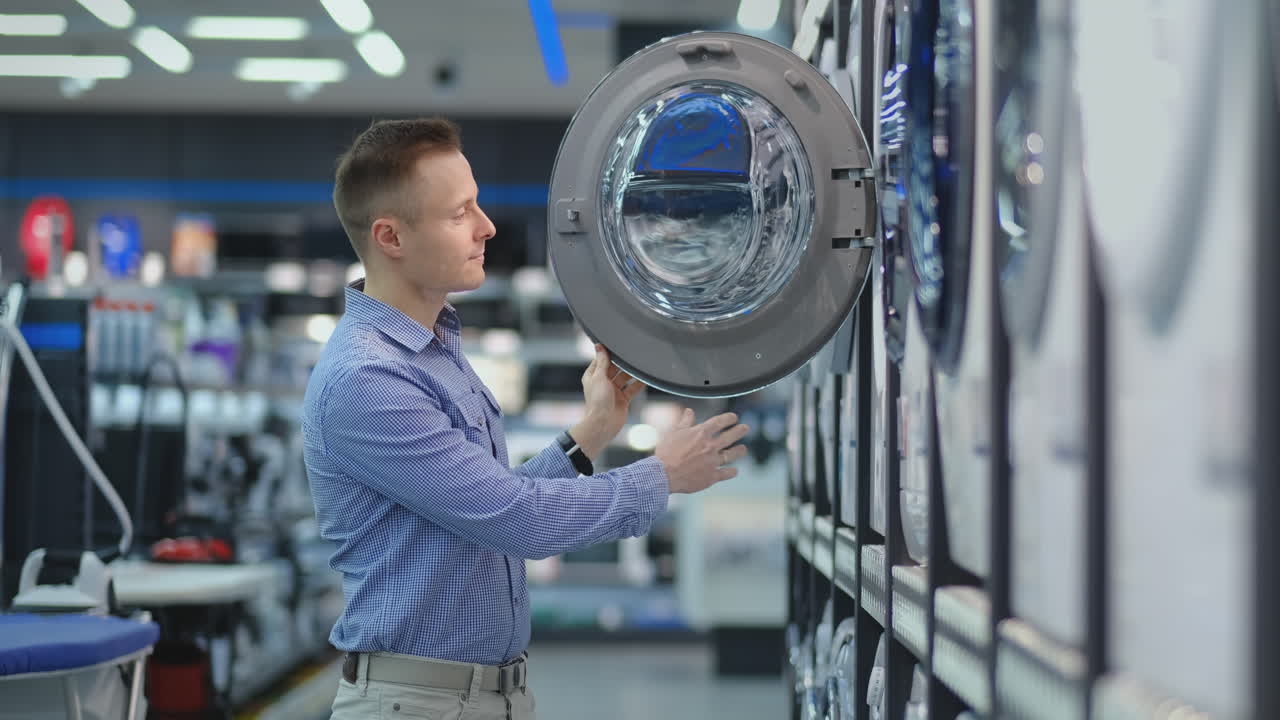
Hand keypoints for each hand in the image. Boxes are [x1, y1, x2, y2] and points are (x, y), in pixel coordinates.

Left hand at [569, 344, 644, 459]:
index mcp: (593, 376)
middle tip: (633, 354)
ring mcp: (614, 391)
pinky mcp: (623, 399)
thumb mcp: (599, 377)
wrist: (604, 423)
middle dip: (623, 363)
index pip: (601, 360)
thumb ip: (602, 362)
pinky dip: (639, 384)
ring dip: (632, 373)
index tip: (617, 344)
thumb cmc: (597, 401)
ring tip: (641, 365)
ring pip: (625, 378)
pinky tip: (645, 378)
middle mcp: (603, 382)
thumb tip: (599, 346)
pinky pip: (632, 388)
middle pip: (615, 368)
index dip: (608, 353)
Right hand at [655, 409, 749, 493]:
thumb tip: (689, 411)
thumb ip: (685, 422)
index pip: (720, 422)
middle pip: (730, 436)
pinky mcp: (711, 476)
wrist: (662, 474)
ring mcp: (712, 462)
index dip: (729, 418)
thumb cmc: (666, 453)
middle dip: (740, 431)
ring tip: (743, 449)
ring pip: (732, 455)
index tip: (734, 417)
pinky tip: (734, 470)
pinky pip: (726, 473)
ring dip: (739, 451)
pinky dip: (732, 471)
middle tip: (745, 428)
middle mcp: (709, 446)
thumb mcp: (674, 433)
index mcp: (700, 433)